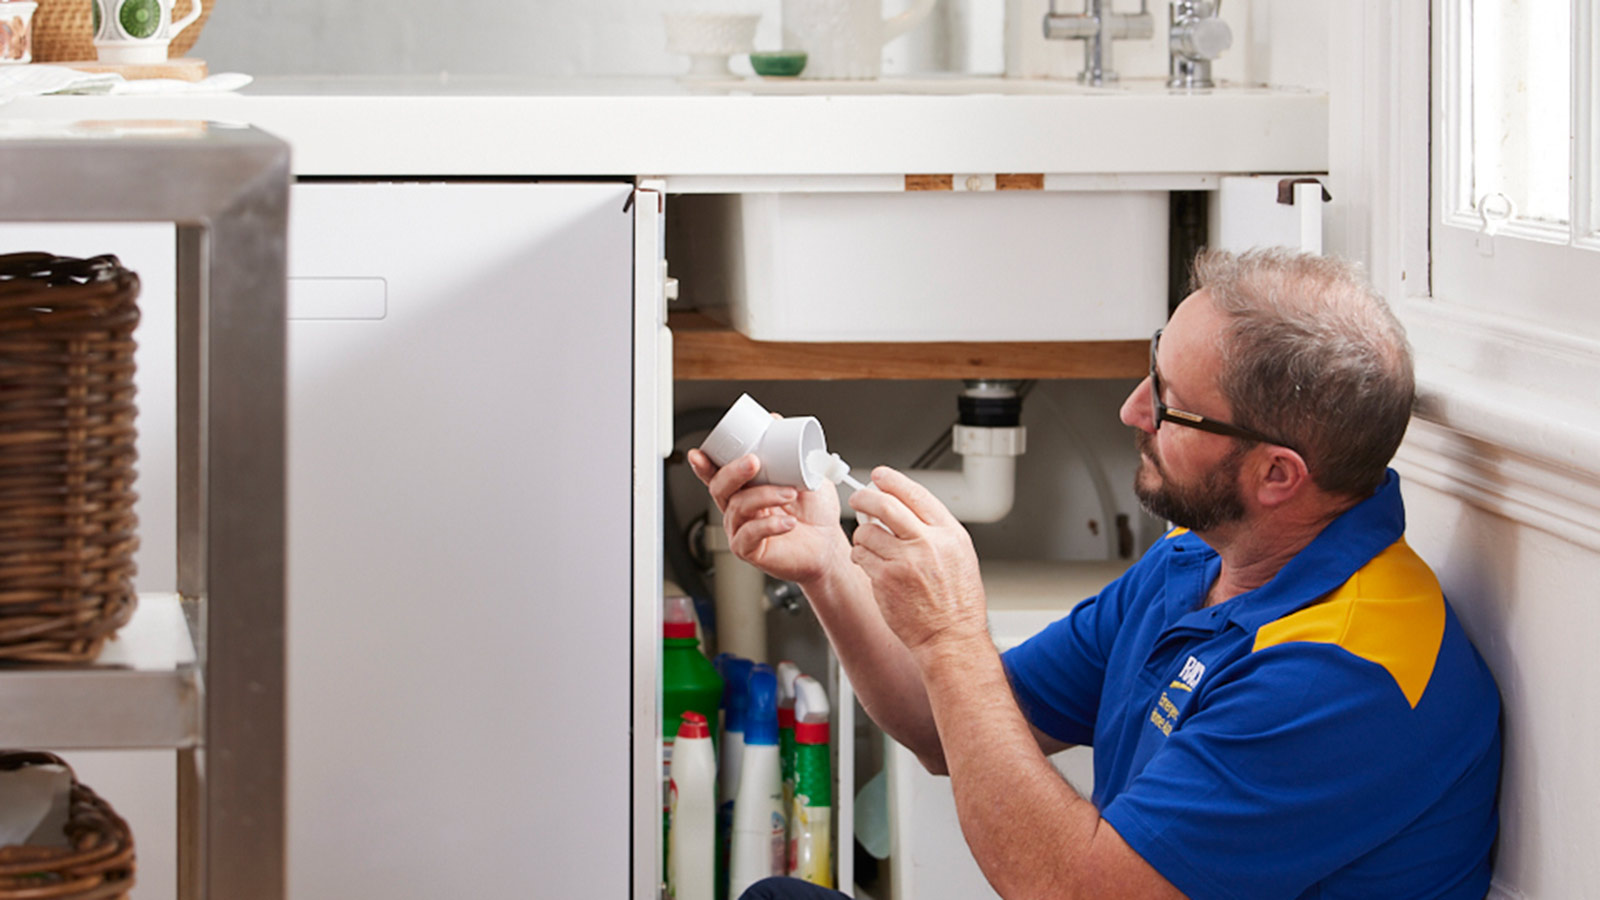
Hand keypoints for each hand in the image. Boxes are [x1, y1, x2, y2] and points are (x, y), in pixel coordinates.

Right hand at [687, 447, 850, 586]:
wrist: (828, 545)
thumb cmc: (815, 513)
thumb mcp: (806, 473)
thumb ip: (790, 449)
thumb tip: (774, 420)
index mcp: (746, 489)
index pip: (718, 474)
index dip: (704, 465)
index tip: (699, 453)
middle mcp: (739, 509)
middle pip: (719, 488)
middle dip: (733, 472)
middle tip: (753, 461)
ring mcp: (741, 530)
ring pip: (738, 507)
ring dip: (764, 496)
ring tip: (790, 493)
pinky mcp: (750, 550)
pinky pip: (749, 536)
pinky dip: (769, 525)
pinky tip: (788, 522)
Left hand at [848, 467, 989, 656]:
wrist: (950, 638)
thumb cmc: (957, 603)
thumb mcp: (960, 556)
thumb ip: (936, 530)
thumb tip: (906, 508)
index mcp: (949, 534)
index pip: (916, 494)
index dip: (892, 480)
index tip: (879, 476)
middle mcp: (928, 543)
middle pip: (885, 504)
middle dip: (865, 496)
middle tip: (858, 497)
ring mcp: (904, 561)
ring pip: (867, 531)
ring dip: (862, 533)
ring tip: (869, 542)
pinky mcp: (885, 579)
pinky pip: (861, 555)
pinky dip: (860, 555)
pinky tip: (868, 562)